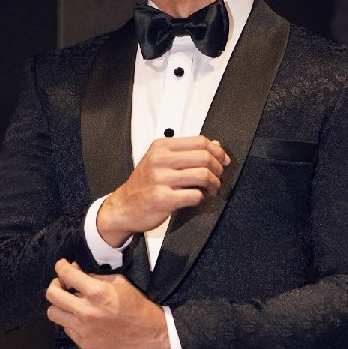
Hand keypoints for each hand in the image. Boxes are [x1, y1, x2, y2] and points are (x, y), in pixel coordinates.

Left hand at [46, 259, 169, 348]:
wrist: (149, 333)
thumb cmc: (136, 305)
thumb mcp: (119, 282)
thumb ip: (93, 276)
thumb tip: (74, 269)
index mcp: (97, 293)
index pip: (65, 274)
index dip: (60, 266)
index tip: (62, 266)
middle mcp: (87, 312)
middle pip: (51, 294)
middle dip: (55, 285)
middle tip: (62, 285)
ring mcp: (84, 330)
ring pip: (53, 313)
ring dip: (60, 305)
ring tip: (70, 303)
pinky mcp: (85, 344)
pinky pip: (66, 329)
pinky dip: (71, 321)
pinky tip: (83, 319)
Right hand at [97, 135, 229, 246]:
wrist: (124, 207)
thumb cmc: (143, 185)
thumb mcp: (160, 161)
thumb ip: (186, 152)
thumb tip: (215, 145)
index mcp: (161, 147)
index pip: (199, 141)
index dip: (217, 151)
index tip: (223, 160)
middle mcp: (159, 160)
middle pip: (204, 157)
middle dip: (218, 169)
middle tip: (218, 178)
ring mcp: (160, 179)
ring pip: (203, 175)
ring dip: (214, 185)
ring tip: (212, 190)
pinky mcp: (162, 198)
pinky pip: (194, 195)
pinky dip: (202, 198)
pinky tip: (198, 199)